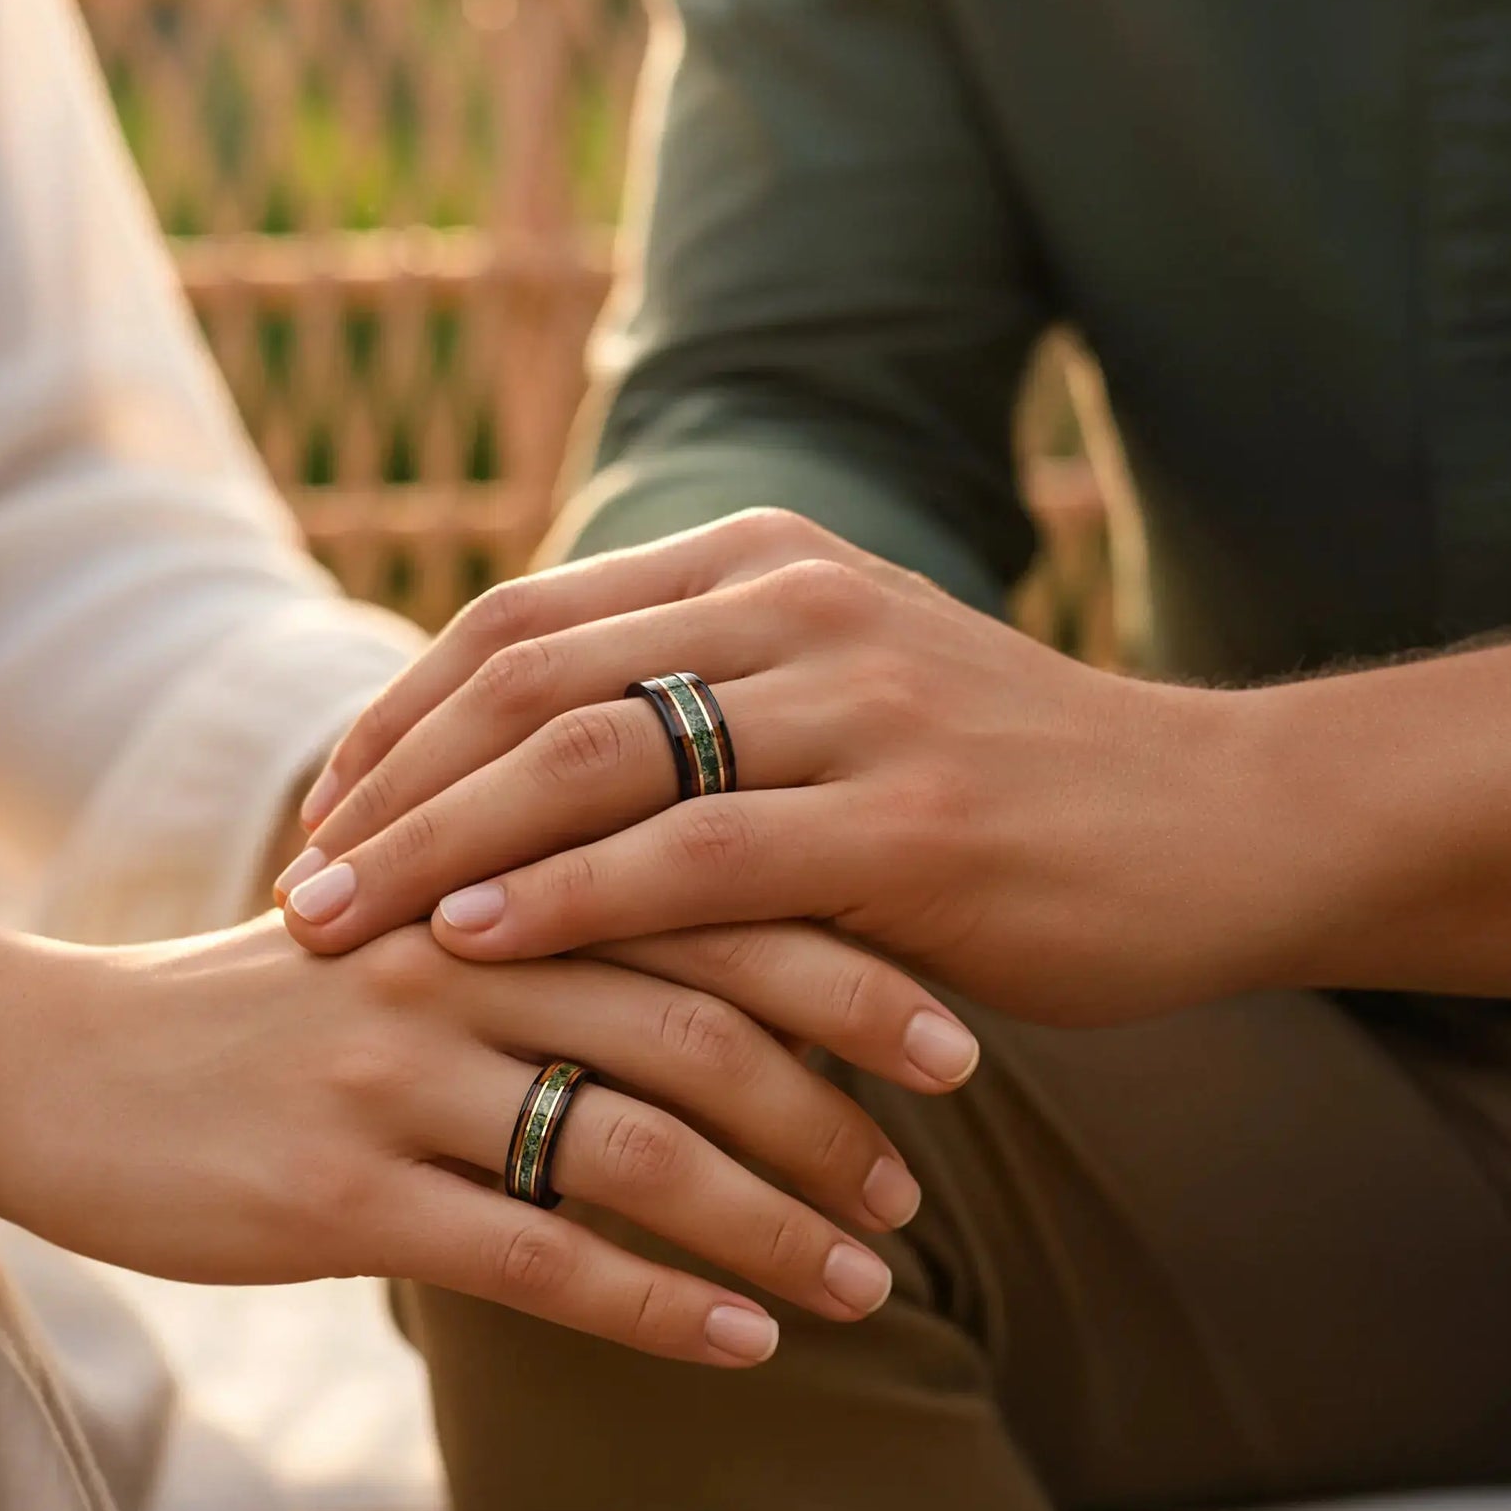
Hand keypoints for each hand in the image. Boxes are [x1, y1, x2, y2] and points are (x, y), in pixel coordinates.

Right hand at [0, 915, 938, 1365]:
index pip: (711, 907)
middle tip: (922, 1178)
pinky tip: (743, 1348)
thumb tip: (730, 984)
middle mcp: (457, 959)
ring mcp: (397, 1075)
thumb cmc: (264, 1004)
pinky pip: (537, 1256)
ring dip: (773, 1224)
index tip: (957, 1039)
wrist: (57, 1065)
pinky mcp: (340, 1191)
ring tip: (869, 1285)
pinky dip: (658, 1306)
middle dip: (838, 1108)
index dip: (850, 974)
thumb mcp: (406, 932)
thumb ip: (552, 924)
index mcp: (490, 876)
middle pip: (700, 1025)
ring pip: (635, 1146)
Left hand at [281, 509, 1284, 1025]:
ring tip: (333, 921)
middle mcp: (793, 607)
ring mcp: (853, 702)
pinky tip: (469, 943)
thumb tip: (539, 803)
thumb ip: (708, 726)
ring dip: (436, 843)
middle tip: (292, 880)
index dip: (402, 719)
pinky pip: (691, 852)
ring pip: (587, 756)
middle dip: (386, 784)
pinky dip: (563, 896)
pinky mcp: (907, 818)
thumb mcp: (842, 719)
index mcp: (763, 568)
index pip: (523, 623)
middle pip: (524, 678)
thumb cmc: (1011, 797)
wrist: (1218, 827)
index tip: (326, 812)